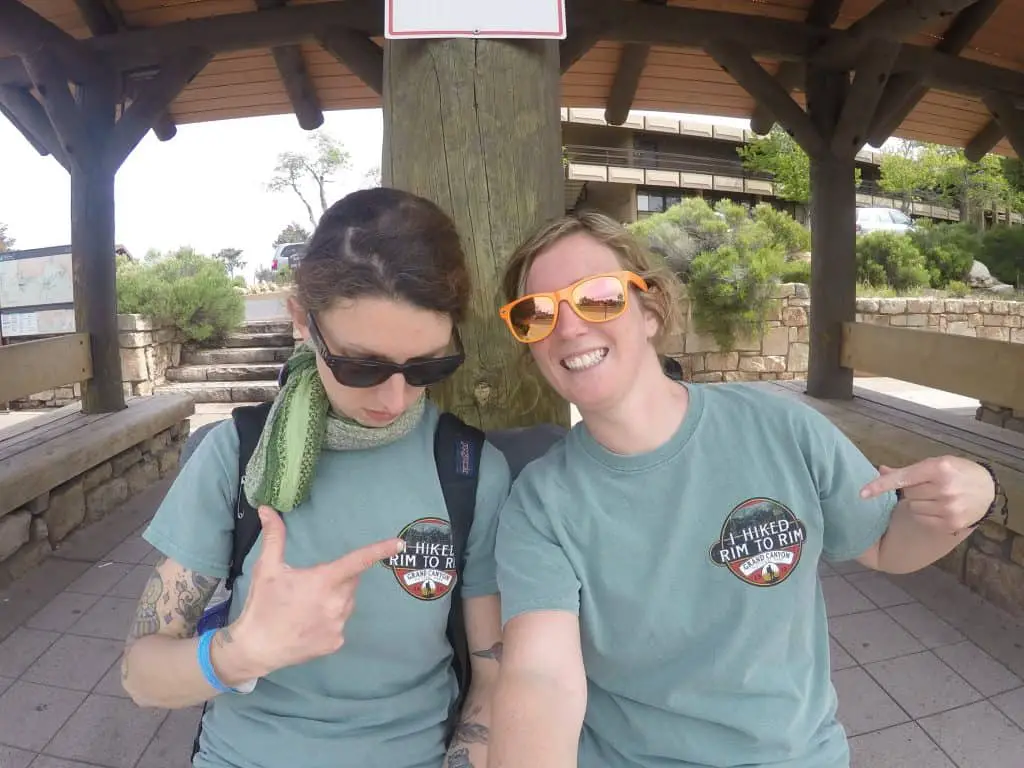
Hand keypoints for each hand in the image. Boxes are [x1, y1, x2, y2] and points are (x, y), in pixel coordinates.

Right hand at [230, 505, 404, 676]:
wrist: (256, 649)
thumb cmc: (262, 605)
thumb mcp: (266, 568)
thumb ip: (274, 537)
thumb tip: (267, 509)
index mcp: (323, 582)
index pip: (357, 561)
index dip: (379, 551)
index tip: (399, 544)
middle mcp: (337, 603)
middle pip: (350, 581)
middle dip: (338, 577)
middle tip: (311, 584)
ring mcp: (338, 625)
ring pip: (347, 602)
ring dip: (335, 598)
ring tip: (306, 606)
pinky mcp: (336, 642)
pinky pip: (340, 622)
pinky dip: (330, 619)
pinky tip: (308, 623)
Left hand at [860, 457, 995, 533]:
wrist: (987, 489)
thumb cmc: (957, 472)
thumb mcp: (936, 463)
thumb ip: (907, 470)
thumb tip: (880, 470)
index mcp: (938, 469)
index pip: (903, 478)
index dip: (880, 486)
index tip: (862, 494)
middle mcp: (944, 489)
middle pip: (907, 493)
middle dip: (912, 489)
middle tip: (928, 485)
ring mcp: (948, 508)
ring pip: (913, 507)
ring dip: (919, 502)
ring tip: (936, 496)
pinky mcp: (950, 523)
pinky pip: (922, 518)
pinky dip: (926, 513)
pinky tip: (940, 507)